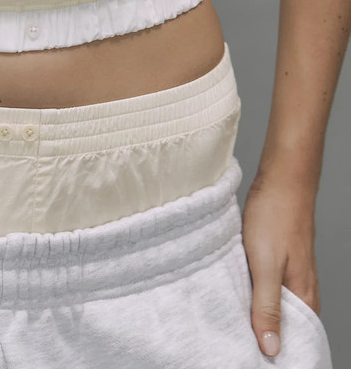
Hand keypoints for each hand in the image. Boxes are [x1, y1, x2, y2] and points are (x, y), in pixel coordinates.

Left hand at [240, 168, 320, 358]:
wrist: (281, 180)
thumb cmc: (275, 217)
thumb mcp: (266, 265)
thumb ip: (267, 306)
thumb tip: (272, 349)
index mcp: (304, 299)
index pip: (293, 343)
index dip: (271, 354)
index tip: (246, 358)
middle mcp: (301, 292)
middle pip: (281, 328)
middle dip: (259, 337)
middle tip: (229, 341)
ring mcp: (290, 277)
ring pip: (271, 307)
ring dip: (252, 314)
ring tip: (226, 322)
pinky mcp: (277, 263)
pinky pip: (265, 289)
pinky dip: (250, 294)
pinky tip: (233, 293)